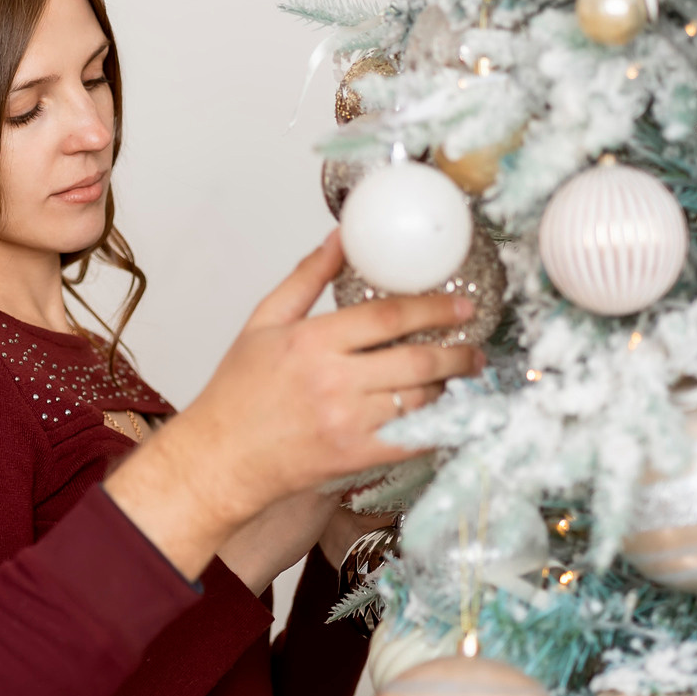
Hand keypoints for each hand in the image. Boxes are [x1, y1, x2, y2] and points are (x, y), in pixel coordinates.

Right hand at [105, 231, 482, 579]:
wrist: (222, 457)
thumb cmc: (239, 392)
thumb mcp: (263, 322)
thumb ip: (306, 278)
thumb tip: (339, 239)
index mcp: (312, 341)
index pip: (389, 318)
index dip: (433, 310)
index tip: (460, 307)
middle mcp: (334, 381)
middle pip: (417, 360)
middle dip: (457, 352)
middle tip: (474, 347)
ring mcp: (348, 422)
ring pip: (420, 400)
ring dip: (448, 388)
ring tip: (458, 378)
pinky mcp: (356, 456)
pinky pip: (412, 439)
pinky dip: (437, 427)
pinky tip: (446, 416)